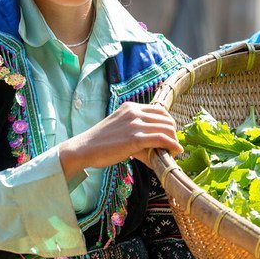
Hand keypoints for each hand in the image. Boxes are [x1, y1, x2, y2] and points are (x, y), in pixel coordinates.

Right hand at [58, 102, 181, 178]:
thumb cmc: (100, 142)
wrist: (83, 149)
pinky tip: (176, 151)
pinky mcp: (135, 138)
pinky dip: (172, 144)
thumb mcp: (120, 128)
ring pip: (166, 128)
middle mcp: (134, 112)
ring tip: (174, 150)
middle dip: (173, 132)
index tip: (170, 133)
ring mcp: (135, 124)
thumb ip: (137, 130)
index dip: (168, 122)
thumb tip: (155, 142)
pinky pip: (161, 139)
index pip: (159, 110)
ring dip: (173, 140)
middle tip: (173, 144)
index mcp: (130, 107)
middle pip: (166, 119)